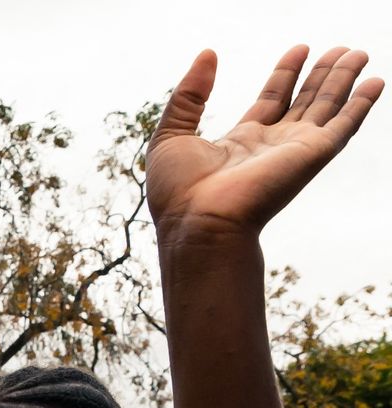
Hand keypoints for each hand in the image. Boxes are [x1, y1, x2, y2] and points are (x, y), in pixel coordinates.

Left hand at [149, 46, 380, 237]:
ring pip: (326, 106)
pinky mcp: (312, 155)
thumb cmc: (178, 191)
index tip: (299, 50)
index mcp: (241, 143)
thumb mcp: (172, 133)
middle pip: (304, 101)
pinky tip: (375, 82)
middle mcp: (272, 146)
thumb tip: (207, 53)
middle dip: (321, 74)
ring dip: (343, 79)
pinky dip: (361, 103)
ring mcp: (295, 151)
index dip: (285, 74)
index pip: (271, 100)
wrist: (198, 222)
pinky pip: (344, 125)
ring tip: (358, 52)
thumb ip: (190, 94)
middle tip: (339, 47)